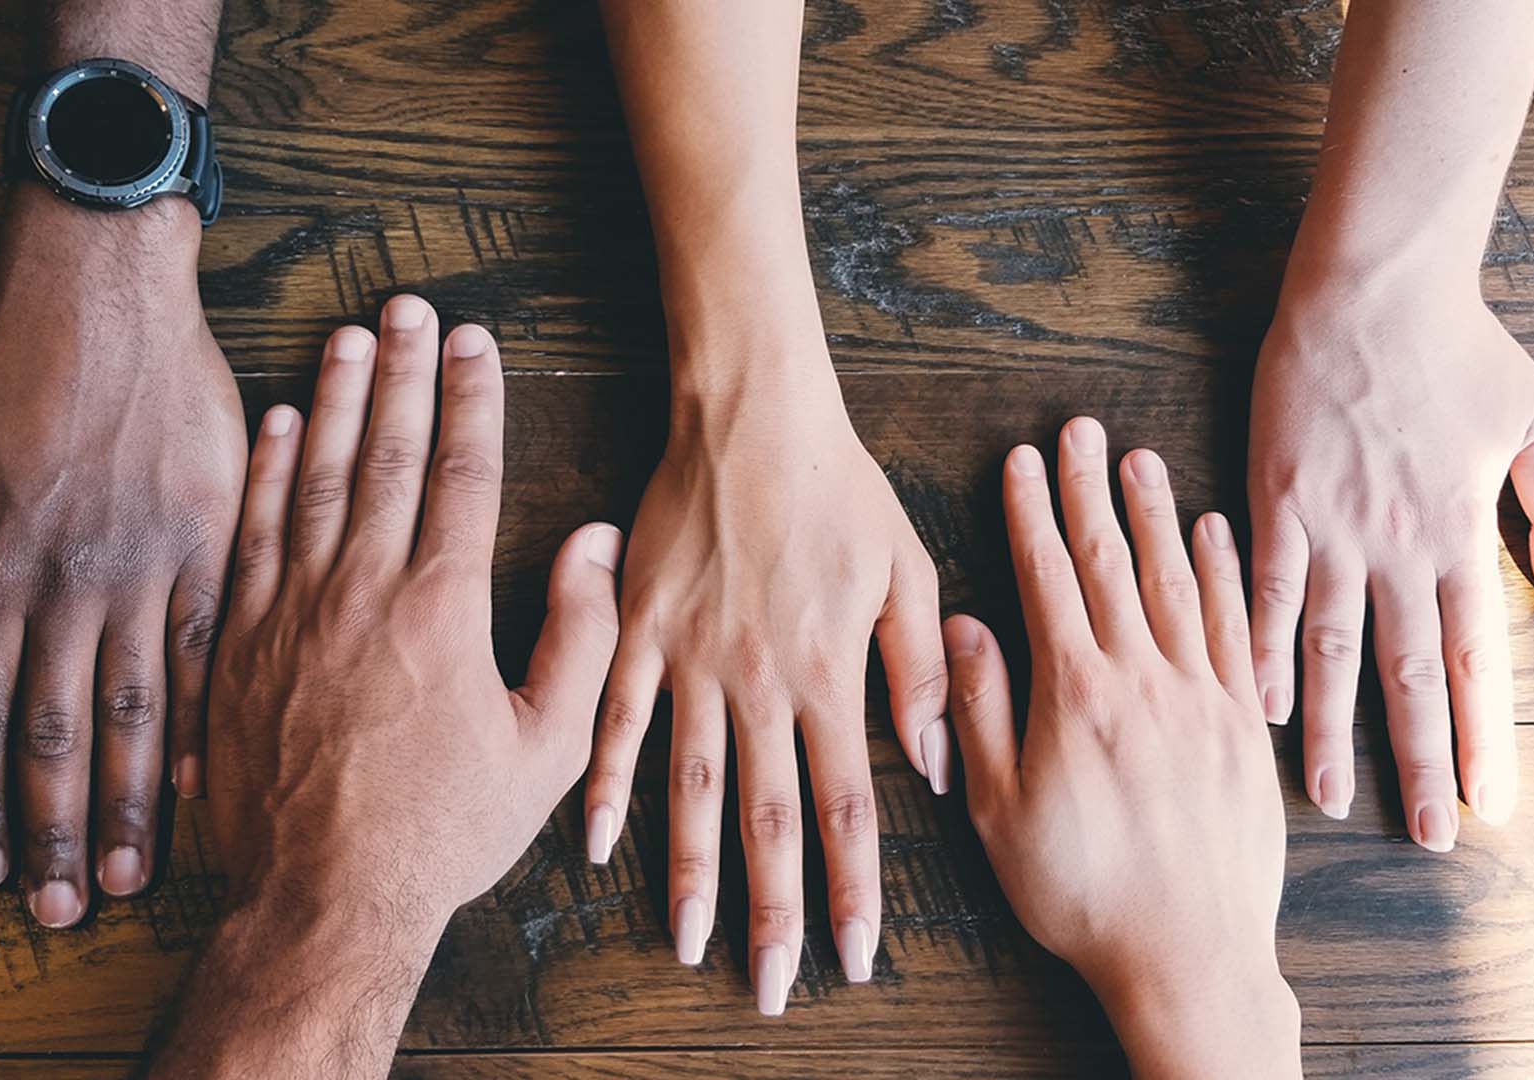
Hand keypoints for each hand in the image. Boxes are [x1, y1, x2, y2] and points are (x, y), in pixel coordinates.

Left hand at [152, 306, 621, 1077]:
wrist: (320, 900)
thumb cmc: (442, 831)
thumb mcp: (546, 748)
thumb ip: (579, 636)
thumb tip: (591, 542)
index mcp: (441, 608)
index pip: (460, 473)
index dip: (471, 398)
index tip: (475, 341)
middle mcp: (361, 590)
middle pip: (384, 453)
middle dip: (401, 371)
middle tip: (409, 307)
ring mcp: (290, 611)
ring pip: (313, 477)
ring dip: (332, 400)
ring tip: (348, 337)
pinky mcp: (237, 641)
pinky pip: (250, 533)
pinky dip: (264, 472)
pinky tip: (277, 424)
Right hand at [583, 352, 947, 1013]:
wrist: (751, 413)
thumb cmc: (839, 486)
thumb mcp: (907, 569)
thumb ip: (919, 671)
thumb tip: (936, 765)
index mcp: (830, 673)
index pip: (848, 807)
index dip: (853, 890)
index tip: (855, 957)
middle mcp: (760, 682)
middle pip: (768, 818)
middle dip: (774, 911)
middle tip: (772, 987)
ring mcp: (692, 659)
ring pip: (690, 787)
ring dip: (690, 872)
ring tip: (688, 942)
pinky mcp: (640, 630)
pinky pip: (618, 720)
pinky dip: (607, 784)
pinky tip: (597, 844)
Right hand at [945, 418, 1297, 1079]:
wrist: (1189, 956)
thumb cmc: (1082, 894)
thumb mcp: (1000, 811)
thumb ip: (979, 711)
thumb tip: (960, 627)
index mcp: (1076, 695)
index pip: (1049, 580)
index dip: (1031, 514)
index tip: (1023, 460)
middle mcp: (1144, 680)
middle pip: (1113, 564)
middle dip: (1090, 491)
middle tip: (1081, 429)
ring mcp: (1203, 699)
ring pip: (1177, 583)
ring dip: (1156, 516)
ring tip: (1140, 459)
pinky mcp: (1244, 727)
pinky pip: (1236, 629)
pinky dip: (1224, 574)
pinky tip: (1214, 534)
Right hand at [1247, 278, 1533, 846]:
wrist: (1371, 290)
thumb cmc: (1460, 350)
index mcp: (1461, 534)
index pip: (1475, 657)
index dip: (1483, 736)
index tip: (1491, 803)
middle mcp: (1397, 546)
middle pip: (1406, 674)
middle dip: (1419, 761)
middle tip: (1425, 835)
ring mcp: (1330, 528)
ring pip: (1332, 649)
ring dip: (1329, 729)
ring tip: (1325, 797)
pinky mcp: (1276, 502)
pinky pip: (1266, 591)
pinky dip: (1261, 650)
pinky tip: (1256, 703)